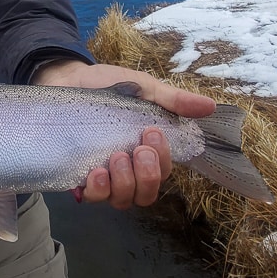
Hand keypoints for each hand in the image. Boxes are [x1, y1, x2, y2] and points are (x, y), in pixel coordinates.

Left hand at [32, 59, 215, 208]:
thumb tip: (210, 107)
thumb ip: (173, 100)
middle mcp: (126, 170)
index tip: (153, 133)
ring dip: (124, 183)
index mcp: (145, 151)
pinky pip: (91, 198)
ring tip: (115, 157)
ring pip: (122, 200)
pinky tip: (96, 173)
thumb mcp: (144, 89)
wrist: (67, 78)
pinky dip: (97, 190)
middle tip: (138, 149)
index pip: (164, 172)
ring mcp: (102, 176)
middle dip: (147, 175)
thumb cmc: (107, 85)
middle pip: (146, 194)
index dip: (163, 161)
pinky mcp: (76, 176)